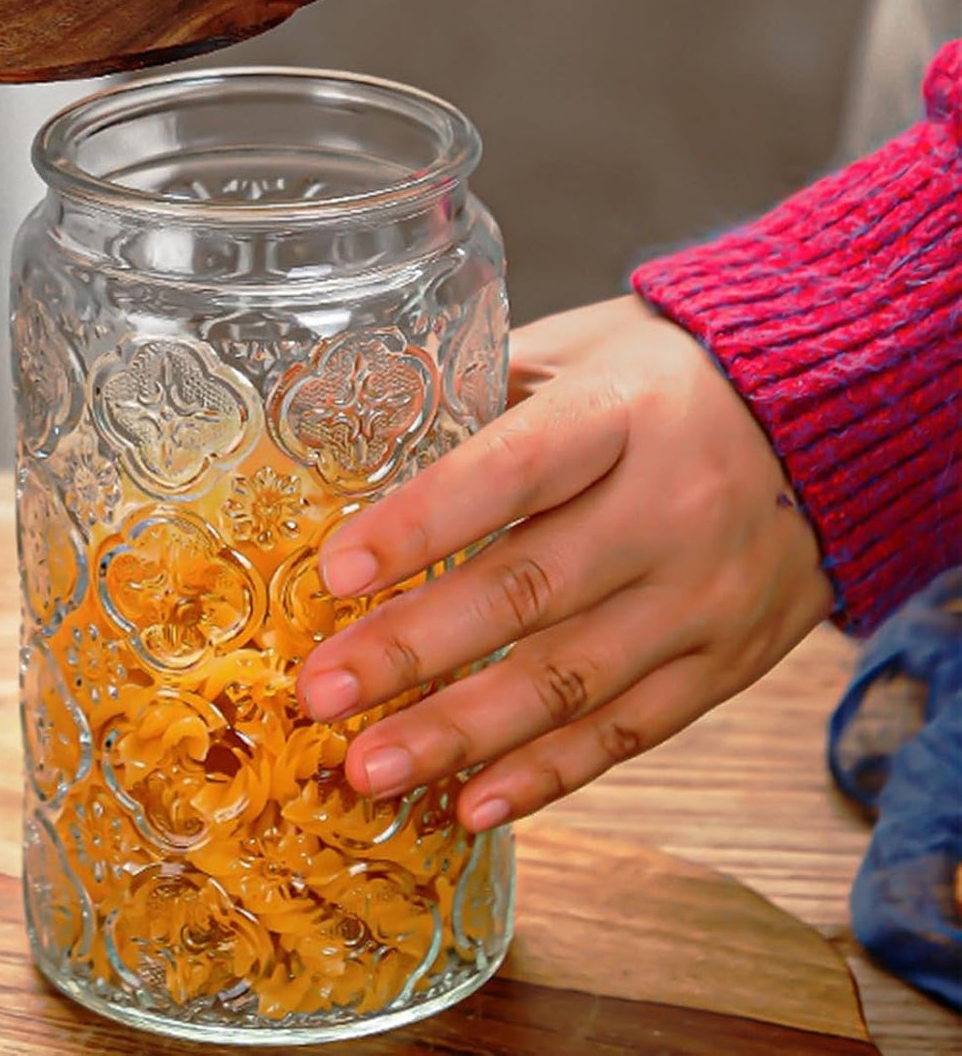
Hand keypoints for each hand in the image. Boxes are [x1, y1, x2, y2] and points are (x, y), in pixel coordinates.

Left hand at [296, 296, 831, 830]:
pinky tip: (469, 804)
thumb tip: (358, 438)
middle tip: (320, 693)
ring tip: (368, 768)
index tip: (336, 571)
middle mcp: (670, 510)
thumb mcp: (579, 350)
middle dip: (412, 649)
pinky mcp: (728, 661)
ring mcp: (704, 596)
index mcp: (620, 415)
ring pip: (570, 680)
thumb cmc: (671, 376)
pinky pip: (632, 732)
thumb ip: (481, 393)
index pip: (510, 471)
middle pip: (528, 590)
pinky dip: (548, 774)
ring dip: (460, 733)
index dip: (422, 523)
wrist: (834, 422)